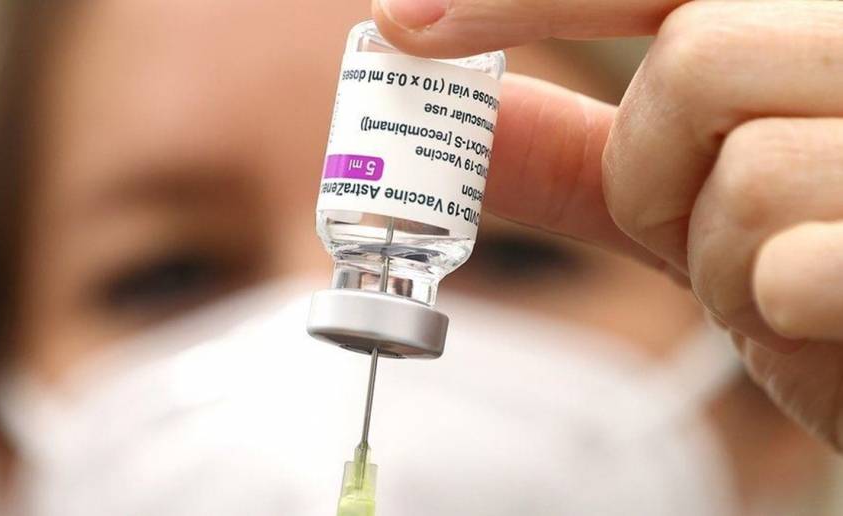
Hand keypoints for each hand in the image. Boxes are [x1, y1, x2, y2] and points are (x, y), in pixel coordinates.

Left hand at [373, 0, 842, 447]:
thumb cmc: (808, 260)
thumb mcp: (690, 199)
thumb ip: (582, 157)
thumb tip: (466, 124)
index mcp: (816, 23)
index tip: (403, 20)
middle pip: (693, 64)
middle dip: (655, 169)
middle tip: (698, 223)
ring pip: (741, 171)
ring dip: (715, 252)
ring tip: (773, 272)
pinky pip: (788, 265)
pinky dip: (771, 307)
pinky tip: (822, 310)